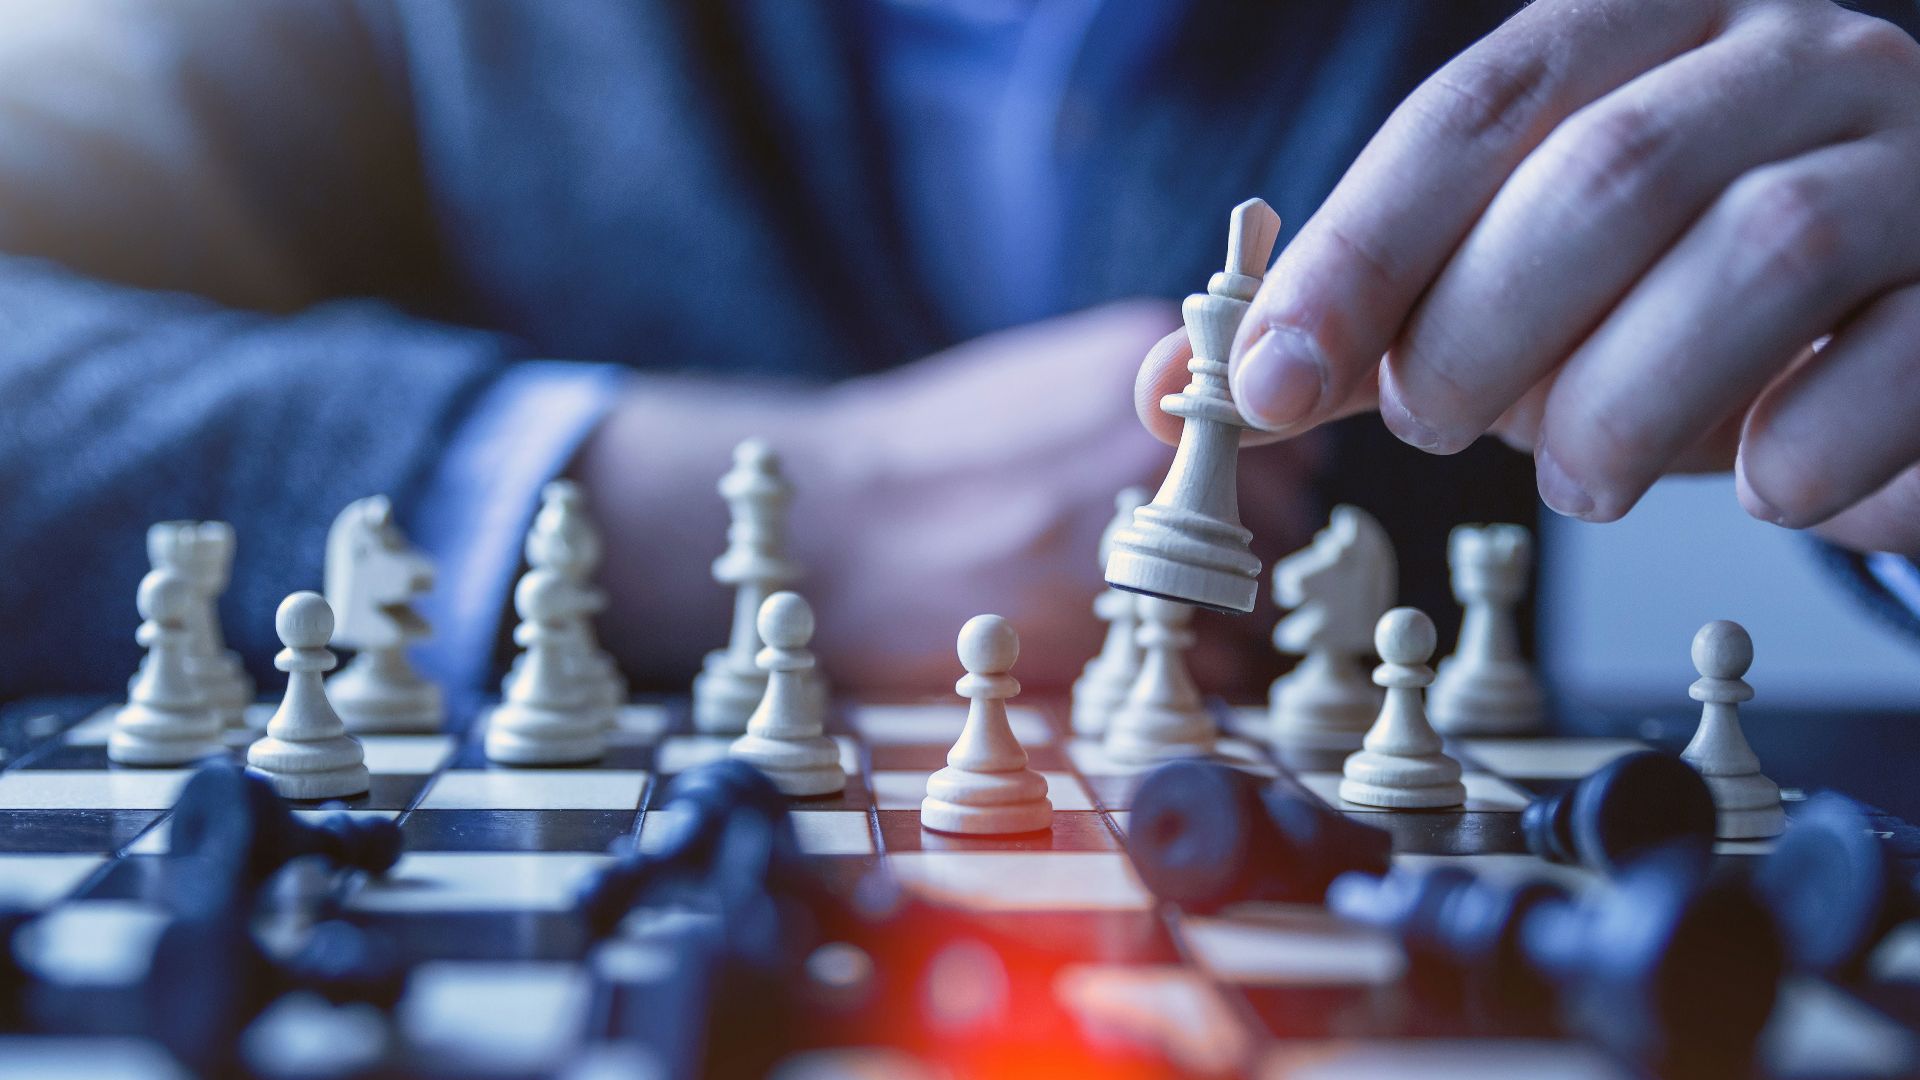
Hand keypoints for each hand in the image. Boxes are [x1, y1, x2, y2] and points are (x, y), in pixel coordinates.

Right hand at [576, 302, 1315, 694]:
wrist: (834, 523)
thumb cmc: (930, 457)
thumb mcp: (1044, 380)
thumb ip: (1144, 400)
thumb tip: (1231, 437)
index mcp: (1145, 367)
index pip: (1285, 429)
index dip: (1262, 476)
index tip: (1227, 502)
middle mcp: (1157, 443)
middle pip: (1281, 513)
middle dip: (1244, 548)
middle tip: (1181, 570)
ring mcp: (1138, 531)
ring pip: (1255, 595)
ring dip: (1225, 617)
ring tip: (1152, 617)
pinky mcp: (1110, 624)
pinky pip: (1215, 665)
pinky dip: (1197, 676)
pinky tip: (1133, 655)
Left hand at [1146, 0, 1919, 554]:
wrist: (1914, 338)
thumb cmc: (1687, 313)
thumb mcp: (1516, 298)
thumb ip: (1364, 329)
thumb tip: (1169, 390)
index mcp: (1648, 35)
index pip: (1477, 112)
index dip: (1358, 251)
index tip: (1266, 385)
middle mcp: (1790, 63)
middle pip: (1608, 174)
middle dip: (1482, 333)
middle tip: (1442, 425)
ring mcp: (1914, 163)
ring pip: (1757, 254)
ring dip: (1621, 407)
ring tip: (1577, 479)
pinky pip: (1888, 370)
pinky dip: (1791, 457)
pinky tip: (1753, 483)